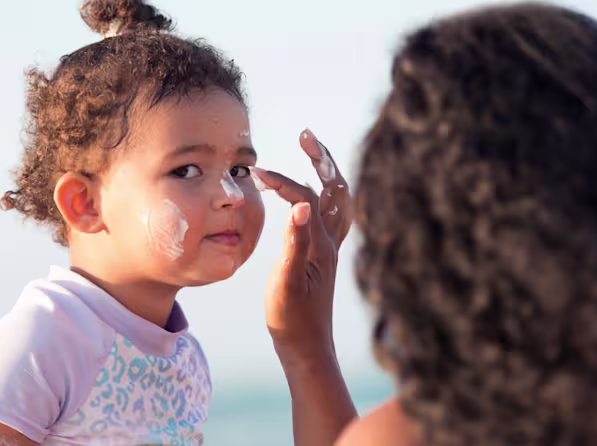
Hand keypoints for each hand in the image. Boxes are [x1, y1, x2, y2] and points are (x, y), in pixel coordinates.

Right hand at [252, 129, 352, 364]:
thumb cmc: (291, 320)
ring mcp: (330, 249)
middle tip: (306, 135)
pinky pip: (332, 215)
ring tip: (312, 152)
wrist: (306, 348)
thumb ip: (294, 243)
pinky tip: (308, 195)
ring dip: (327, 173)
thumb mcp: (286, 282)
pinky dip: (324, 195)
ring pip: (338, 200)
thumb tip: (301, 204)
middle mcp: (331, 243)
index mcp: (322, 246)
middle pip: (336, 189)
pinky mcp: (323, 257)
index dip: (284, 182)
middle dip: (323, 159)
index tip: (258, 173)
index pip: (306, 198)